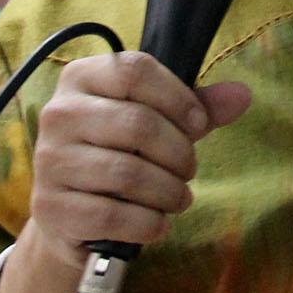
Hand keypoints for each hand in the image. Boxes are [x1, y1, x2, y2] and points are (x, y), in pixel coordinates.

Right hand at [14, 51, 250, 289]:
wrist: (72, 214)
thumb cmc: (120, 153)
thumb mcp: (157, 122)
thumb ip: (197, 107)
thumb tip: (242, 95)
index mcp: (81, 77)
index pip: (135, 70)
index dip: (178, 98)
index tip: (198, 125)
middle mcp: (58, 113)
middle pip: (138, 124)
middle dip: (179, 153)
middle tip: (188, 170)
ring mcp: (49, 161)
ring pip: (128, 173)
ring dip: (168, 191)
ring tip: (178, 197)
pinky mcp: (51, 207)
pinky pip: (113, 216)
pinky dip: (148, 222)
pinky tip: (156, 221)